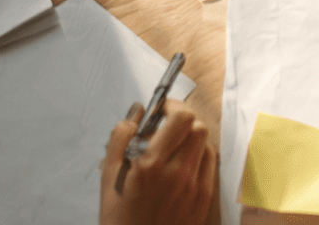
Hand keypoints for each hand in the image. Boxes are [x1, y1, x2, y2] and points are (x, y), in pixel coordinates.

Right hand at [100, 100, 215, 224]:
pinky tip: (183, 164)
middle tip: (168, 125)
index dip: (173, 105)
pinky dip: (199, 157)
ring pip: (206, 144)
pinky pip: (210, 165)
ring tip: (174, 147)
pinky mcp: (204, 199)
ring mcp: (194, 187)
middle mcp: (177, 173)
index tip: (163, 109)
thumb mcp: (108, 177)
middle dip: (183, 120)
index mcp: (151, 165)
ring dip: (192, 138)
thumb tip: (135, 112)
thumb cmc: (119, 219)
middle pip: (198, 126)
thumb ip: (120, 139)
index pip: (180, 117)